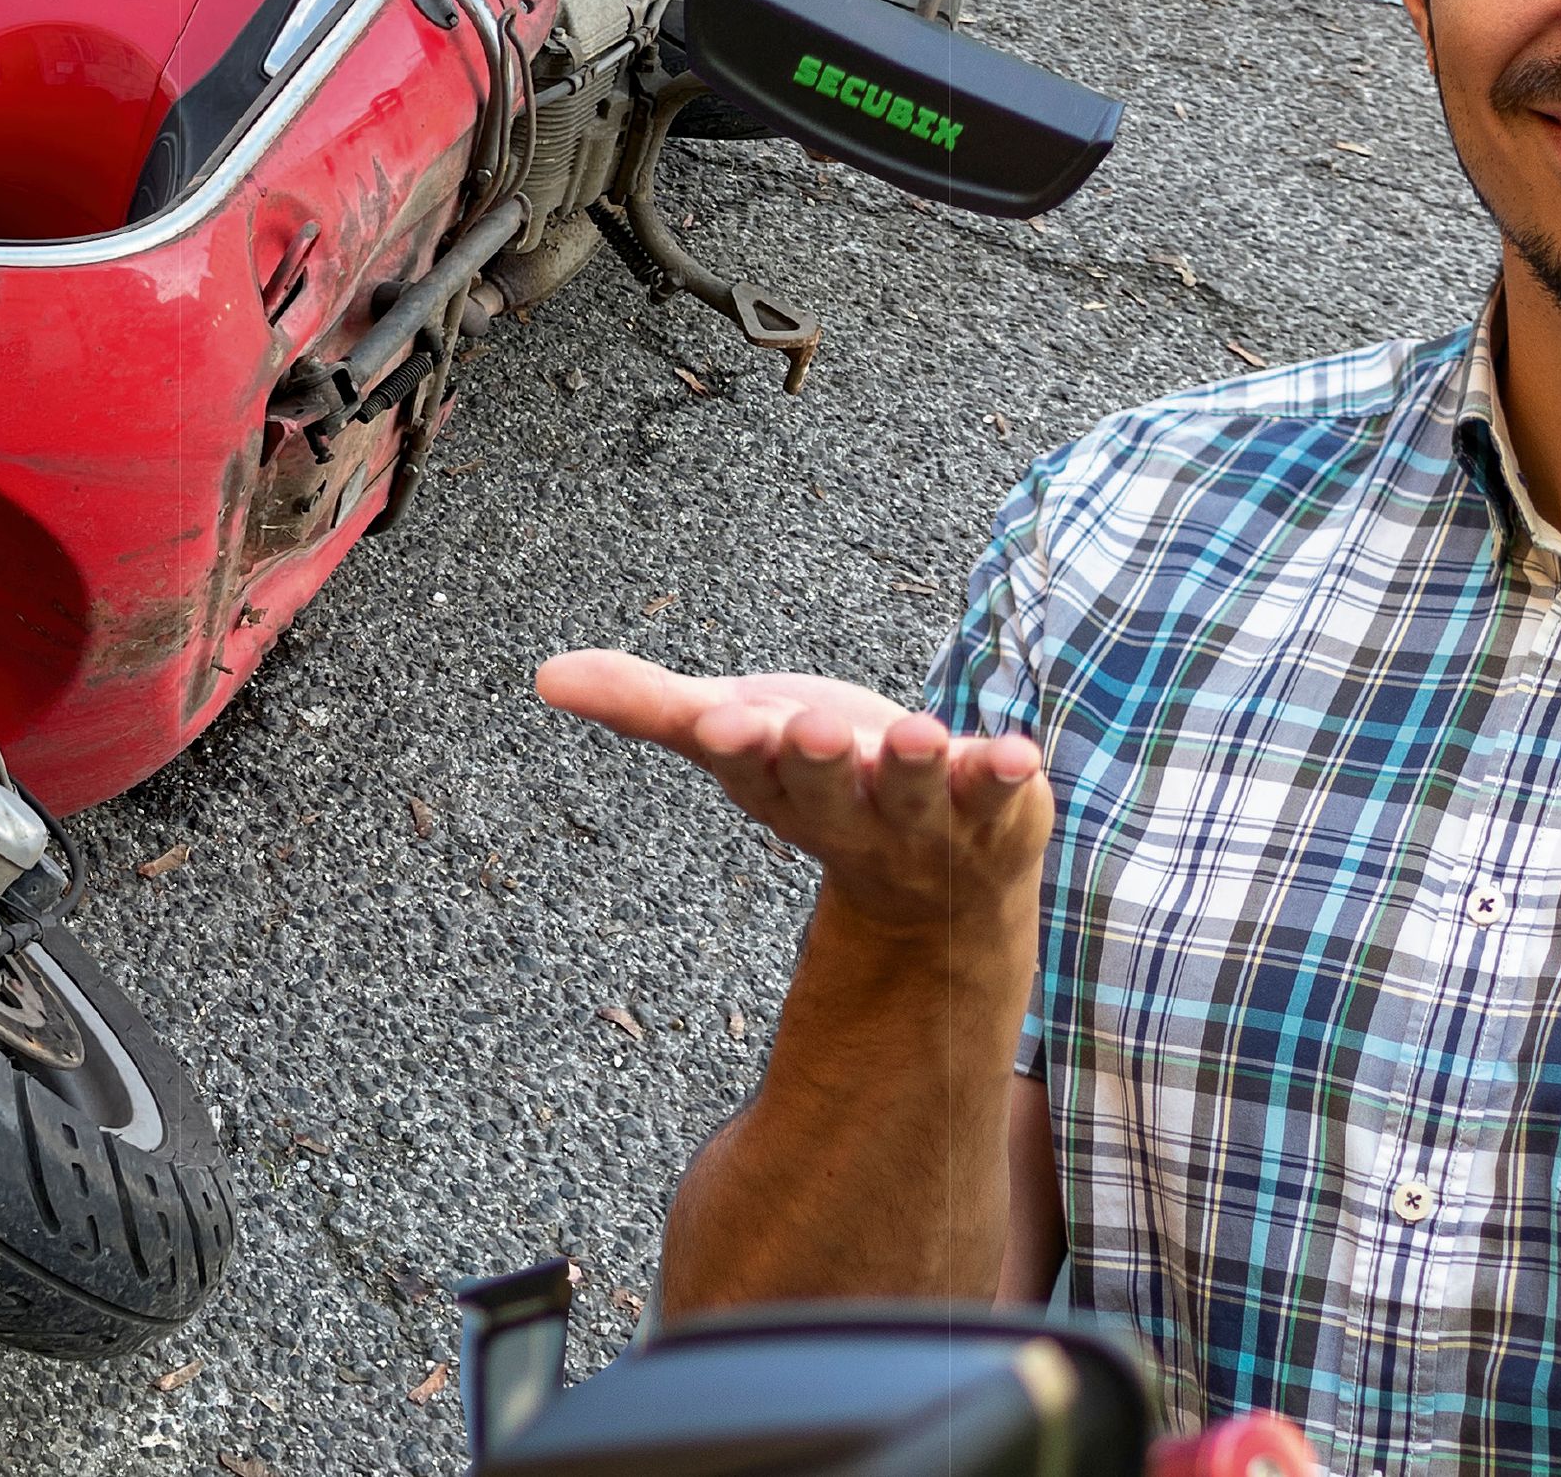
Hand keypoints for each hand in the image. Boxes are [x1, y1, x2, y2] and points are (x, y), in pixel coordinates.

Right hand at [539, 649, 1049, 938]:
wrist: (937, 884)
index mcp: (779, 789)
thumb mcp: (734, 736)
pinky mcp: (996, 812)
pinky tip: (1015, 753)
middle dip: (816, 760)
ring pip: (916, 797)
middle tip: (804, 728)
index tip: (725, 718)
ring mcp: (925, 821)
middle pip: (828, 790)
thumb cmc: (822, 784)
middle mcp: (849, 814)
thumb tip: (545, 676)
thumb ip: (648, 705)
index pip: (750, 769)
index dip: (740, 745)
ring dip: (915, 769)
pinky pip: (1001, 797)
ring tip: (918, 737)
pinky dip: (1007, 778)